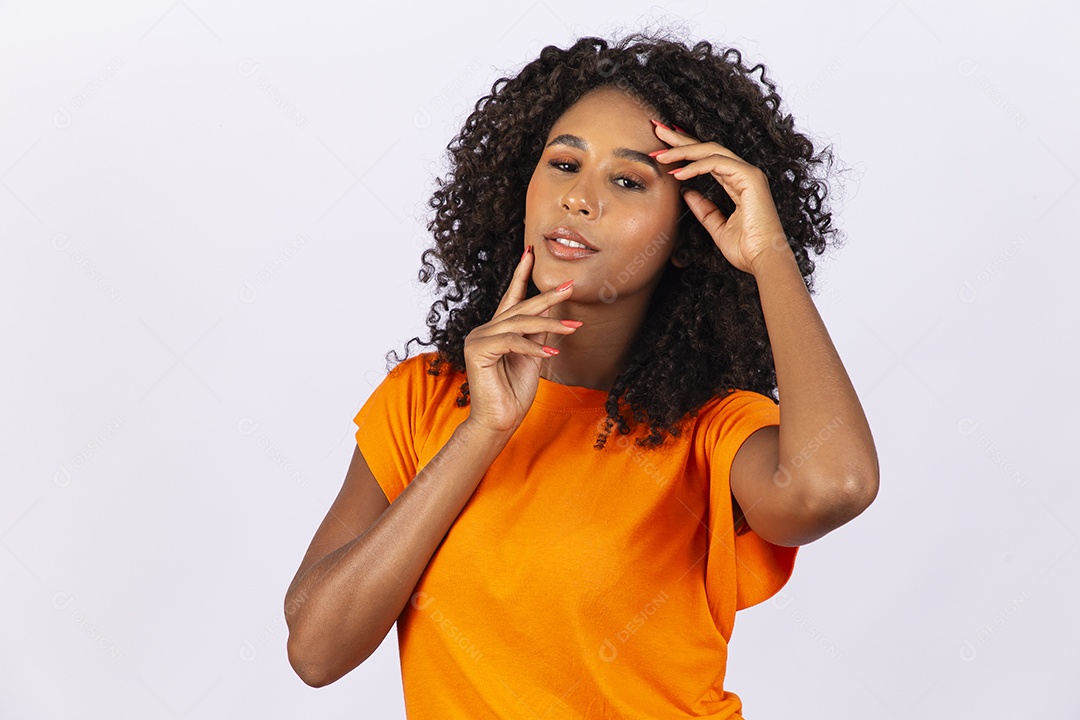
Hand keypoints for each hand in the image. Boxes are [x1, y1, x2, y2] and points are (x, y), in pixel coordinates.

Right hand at [462, 247, 580, 435]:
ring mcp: (477, 339)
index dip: (521, 275)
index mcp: (496, 330)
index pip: (511, 297)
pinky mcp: (477, 351)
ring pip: (518, 324)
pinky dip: (532, 347)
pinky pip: (511, 342)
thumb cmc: (514, 393)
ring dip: (549, 326)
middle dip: (547, 297)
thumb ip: (536, 333)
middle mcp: (484, 330)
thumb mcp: (533, 356)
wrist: (499, 422)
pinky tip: (551, 352)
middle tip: (570, 286)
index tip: (530, 252)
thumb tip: (551, 309)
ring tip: (574, 329)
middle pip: (520, 308)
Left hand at [651, 122, 792, 274]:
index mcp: (737, 183)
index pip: (707, 159)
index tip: (662, 149)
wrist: (763, 260)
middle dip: (680, 140)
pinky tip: (678, 173)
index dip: (684, 151)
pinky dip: (695, 166)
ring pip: (710, 151)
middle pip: (707, 148)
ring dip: (682, 150)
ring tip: (660, 155)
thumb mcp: (717, 227)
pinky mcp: (750, 177)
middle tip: (656, 129)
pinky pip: (717, 163)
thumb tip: (687, 193)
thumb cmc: (746, 249)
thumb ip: (704, 209)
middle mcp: (743, 174)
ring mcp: (749, 173)